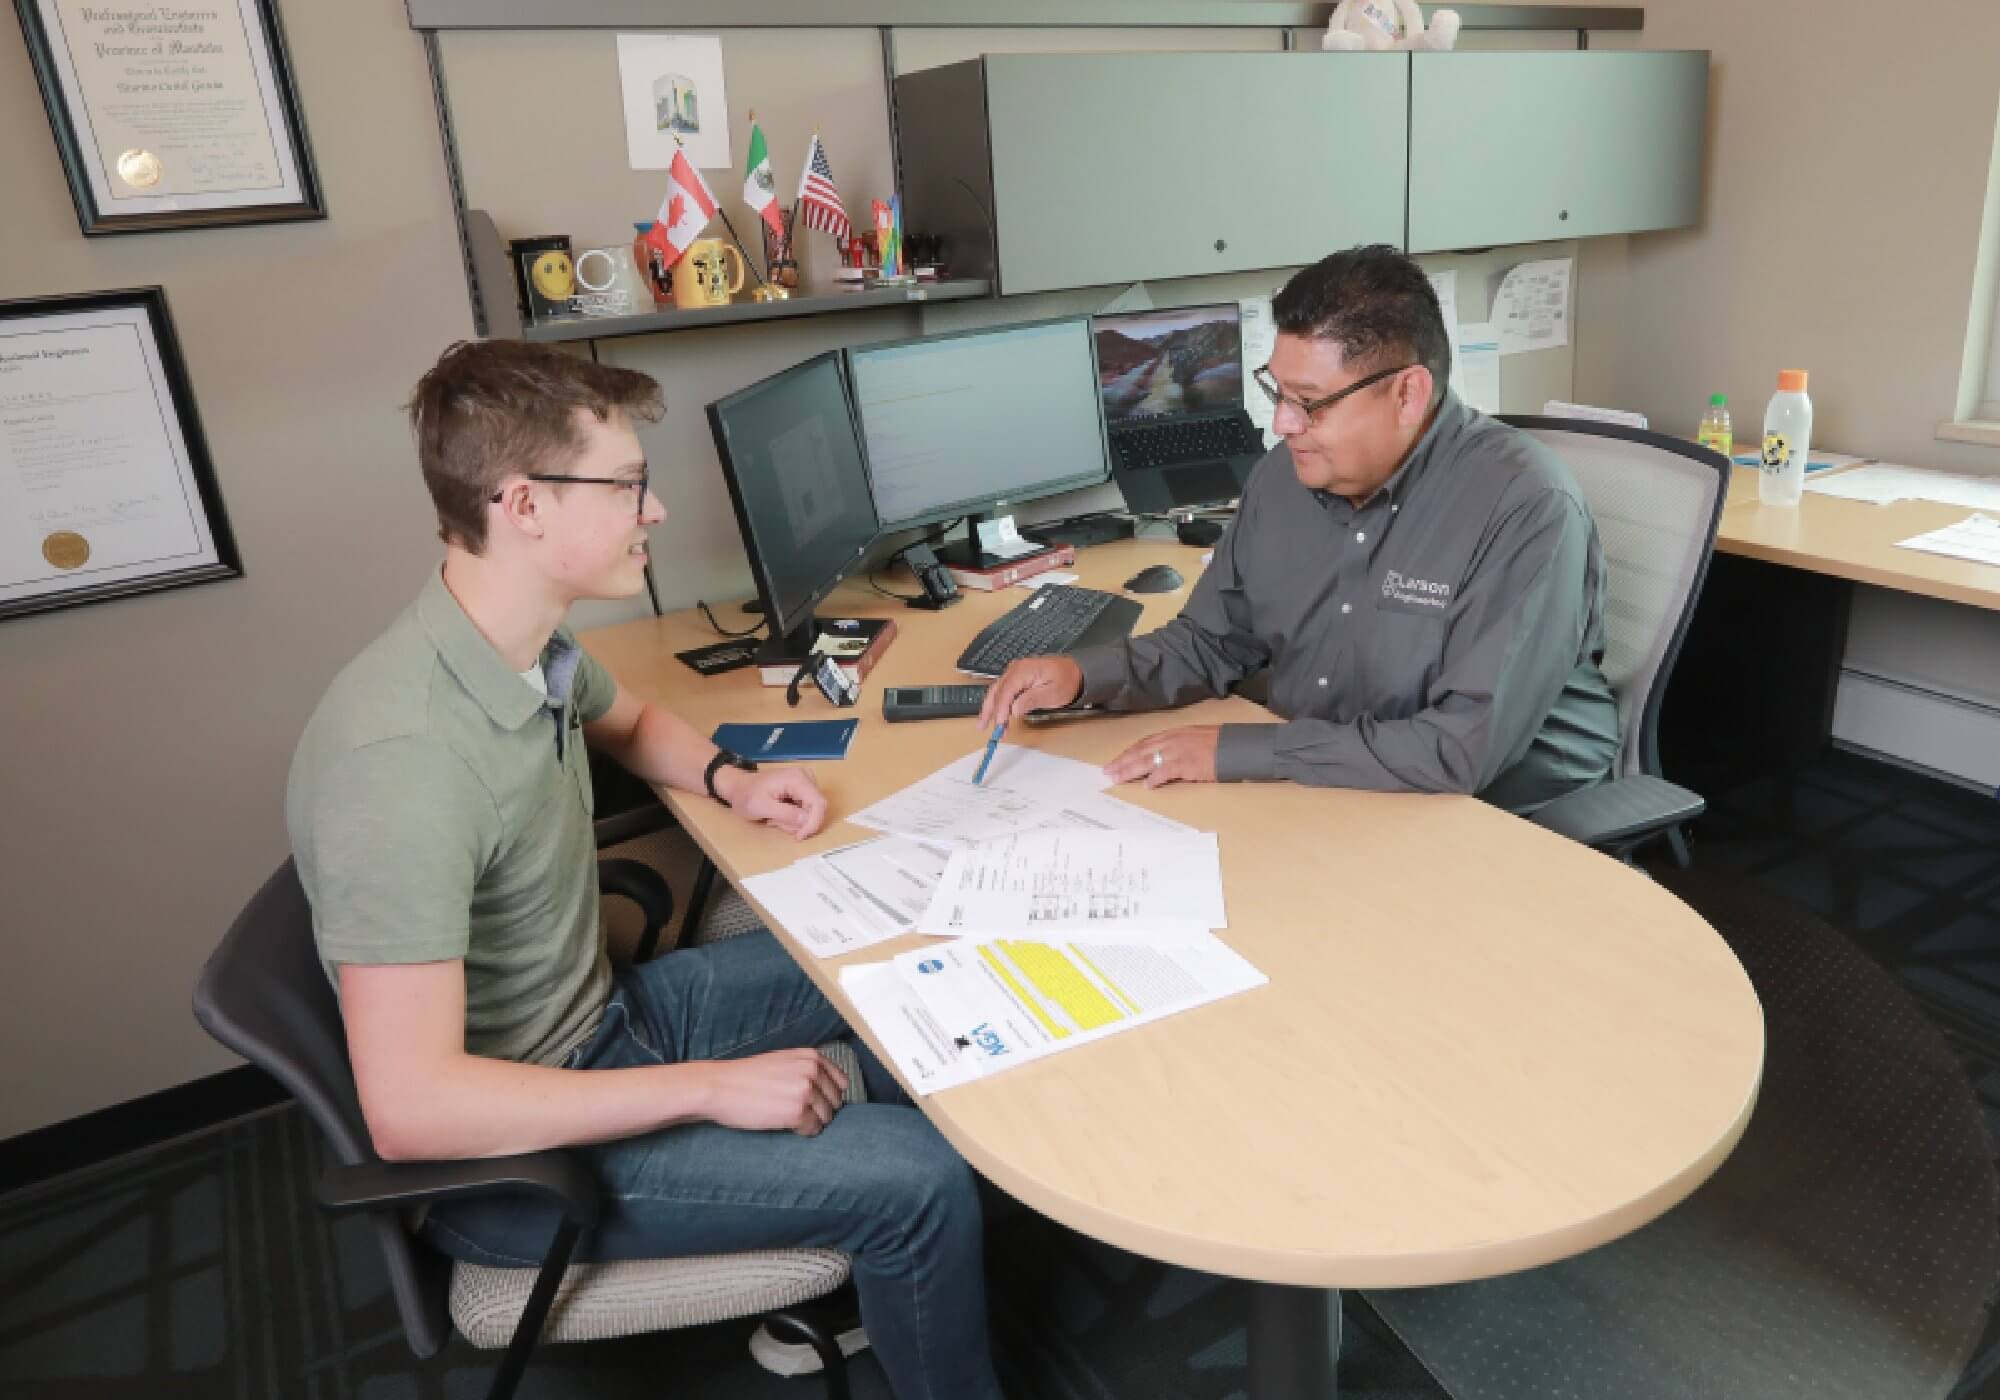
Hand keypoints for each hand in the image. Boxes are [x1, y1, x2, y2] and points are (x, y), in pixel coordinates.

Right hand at [701, 1048, 848, 1135]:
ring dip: (812, 1121)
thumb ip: (806, 1069)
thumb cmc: (746, 1076)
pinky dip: (803, 1132)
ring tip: (789, 1118)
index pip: (840, 1081)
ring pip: (826, 1116)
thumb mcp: (782, 1061)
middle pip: (834, 1101)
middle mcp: (812, 1071)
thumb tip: (833, 1087)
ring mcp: (805, 1092)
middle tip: (798, 1112)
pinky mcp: (797, 1113)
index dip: (828, 1095)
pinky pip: (813, 1129)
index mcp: (810, 1056)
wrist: (719, 1087)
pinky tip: (787, 1125)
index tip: (816, 1102)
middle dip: (821, 1110)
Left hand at [728, 766, 828, 838]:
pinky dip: (794, 816)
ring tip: (775, 818)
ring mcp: (806, 781)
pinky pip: (807, 808)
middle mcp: (806, 776)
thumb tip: (807, 820)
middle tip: (777, 823)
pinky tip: (779, 815)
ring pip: (813, 810)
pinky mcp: (803, 788)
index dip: (813, 823)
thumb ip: (785, 814)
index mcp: (796, 778)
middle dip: (800, 822)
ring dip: (795, 820)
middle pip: (817, 807)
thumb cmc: (746, 796)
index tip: (800, 836)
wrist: (739, 786)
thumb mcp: (761, 807)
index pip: (818, 803)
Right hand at [977, 655, 1083, 727]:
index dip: (1000, 708)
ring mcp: (1015, 672)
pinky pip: (1003, 691)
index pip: (1006, 691)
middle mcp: (1015, 669)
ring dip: (992, 709)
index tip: (999, 723)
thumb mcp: (1052, 693)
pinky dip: (998, 704)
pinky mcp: (1017, 678)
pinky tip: (998, 716)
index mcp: (1023, 670)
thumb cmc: (1066, 681)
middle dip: (989, 710)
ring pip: (997, 691)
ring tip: (987, 725)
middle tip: (983, 726)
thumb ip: (1031, 700)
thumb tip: (1013, 710)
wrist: (1075, 672)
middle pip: (996, 690)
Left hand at [1105, 726, 1220, 787]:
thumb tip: (1163, 759)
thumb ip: (1176, 746)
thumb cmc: (1217, 743)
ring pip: (1147, 760)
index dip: (1129, 752)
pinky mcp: (1187, 763)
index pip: (1144, 743)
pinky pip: (1166, 771)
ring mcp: (1178, 751)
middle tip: (1108, 771)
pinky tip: (1146, 785)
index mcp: (1173, 734)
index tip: (1116, 761)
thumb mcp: (1193, 738)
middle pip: (1141, 751)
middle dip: (1122, 761)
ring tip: (1118, 778)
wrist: (1235, 745)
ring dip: (1130, 770)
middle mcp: (1172, 740)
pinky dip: (1155, 778)